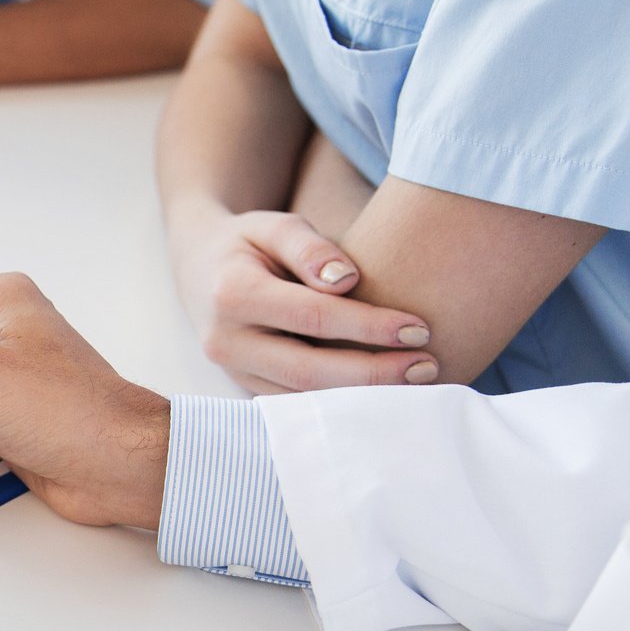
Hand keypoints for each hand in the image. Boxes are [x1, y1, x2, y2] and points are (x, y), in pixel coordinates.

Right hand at [171, 210, 438, 392]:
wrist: (200, 268)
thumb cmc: (250, 243)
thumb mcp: (276, 226)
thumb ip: (310, 247)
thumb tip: (347, 281)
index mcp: (231, 294)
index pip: (312, 317)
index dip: (370, 326)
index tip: (421, 328)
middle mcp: (225, 341)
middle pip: (308, 371)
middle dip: (374, 373)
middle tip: (429, 365)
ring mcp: (232, 372)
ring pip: (302, 398)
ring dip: (362, 397)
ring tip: (416, 383)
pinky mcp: (245, 387)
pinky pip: (296, 404)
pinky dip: (341, 404)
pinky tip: (382, 393)